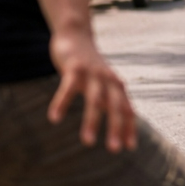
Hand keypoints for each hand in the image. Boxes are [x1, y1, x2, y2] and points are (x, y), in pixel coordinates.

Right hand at [47, 31, 137, 152]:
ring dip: (92, 121)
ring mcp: (92, 74)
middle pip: (116, 107)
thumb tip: (121, 124)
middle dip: (116, 128)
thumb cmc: (91, 66)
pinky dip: (62, 103)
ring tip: (87, 142)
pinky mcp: (74, 68)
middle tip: (114, 150)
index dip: (130, 128)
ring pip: (95, 100)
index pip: (128, 110)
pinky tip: (54, 119)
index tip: (130, 148)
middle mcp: (109, 81)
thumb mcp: (104, 83)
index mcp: (117, 87)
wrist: (77, 35)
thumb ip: (112, 100)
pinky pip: (68, 88)